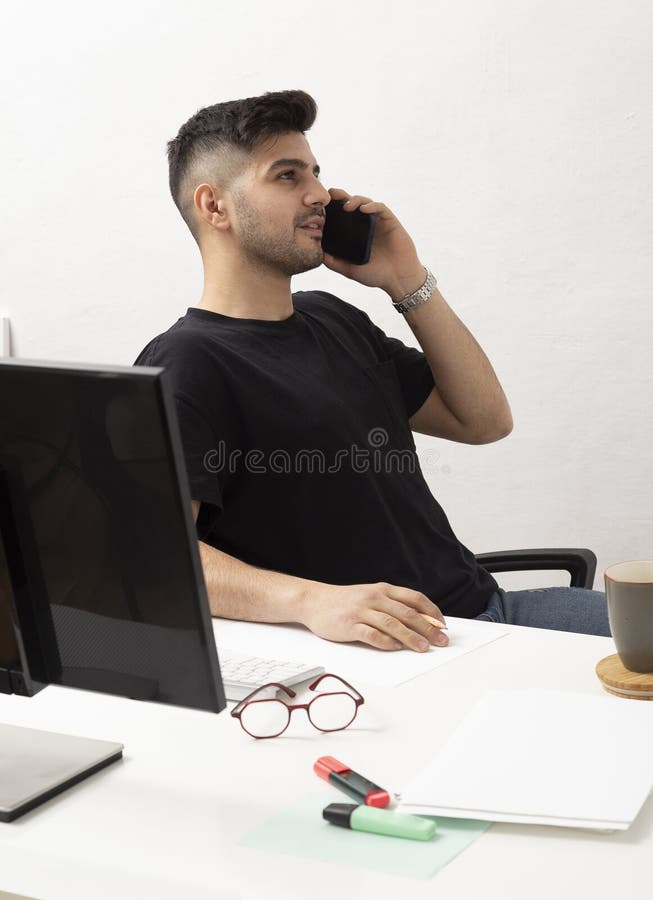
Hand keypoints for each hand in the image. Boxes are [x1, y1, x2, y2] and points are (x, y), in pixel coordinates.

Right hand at [298, 580, 448, 651]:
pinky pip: (372, 635)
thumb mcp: (371, 596)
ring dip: (411, 638)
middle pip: (408, 614)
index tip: (443, 624)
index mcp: (383, 589)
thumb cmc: (346, 601)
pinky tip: (395, 648)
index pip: (414, 598)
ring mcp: (362, 611)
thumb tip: (420, 620)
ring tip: (423, 648)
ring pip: (393, 625)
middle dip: (428, 628)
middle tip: (441, 640)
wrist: (314, 601)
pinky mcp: (350, 625)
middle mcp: (375, 598)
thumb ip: (392, 605)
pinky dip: (386, 642)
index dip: (432, 612)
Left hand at [322, 187, 425, 297]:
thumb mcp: (350, 269)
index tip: (320, 206)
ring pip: (365, 202)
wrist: (398, 278)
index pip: (341, 216)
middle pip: (351, 204)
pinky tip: (364, 209)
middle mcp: (365, 225)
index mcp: (354, 233)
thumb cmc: (375, 274)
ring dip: (355, 200)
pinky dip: (372, 206)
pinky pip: (380, 208)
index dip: (331, 208)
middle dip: (340, 197)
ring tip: (346, 206)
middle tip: (330, 194)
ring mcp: (377, 222)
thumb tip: (317, 253)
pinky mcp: (390, 221)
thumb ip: (334, 262)